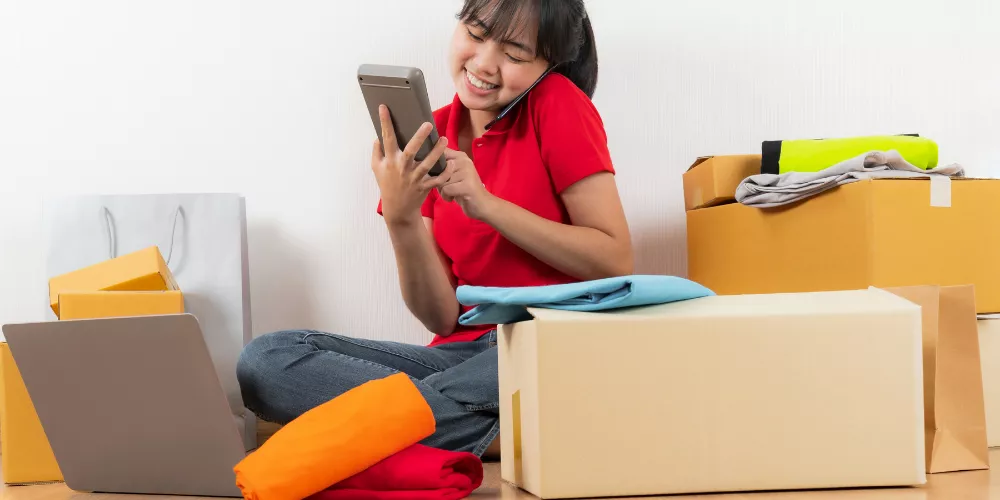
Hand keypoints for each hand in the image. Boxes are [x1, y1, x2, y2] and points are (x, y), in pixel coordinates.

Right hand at [371, 105, 449, 225]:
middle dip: (419, 137)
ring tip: (444, 140)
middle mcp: (401, 168)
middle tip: (428, 124)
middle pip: (410, 151)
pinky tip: (452, 163)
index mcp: (390, 161)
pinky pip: (437, 179)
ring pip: (427, 164)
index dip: (384, 122)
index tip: (384, 107)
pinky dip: (445, 173)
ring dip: (437, 152)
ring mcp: (414, 178)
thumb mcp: (377, 169)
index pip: (386, 138)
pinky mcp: (424, 187)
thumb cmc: (387, 185)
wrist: (398, 209)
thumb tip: (378, 137)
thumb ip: (376, 152)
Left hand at [438, 149, 497, 221]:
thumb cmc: (463, 190)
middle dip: (438, 181)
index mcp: (460, 156)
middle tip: (447, 187)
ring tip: (452, 193)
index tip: (435, 173)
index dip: (432, 163)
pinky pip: (446, 190)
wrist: (483, 205)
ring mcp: (467, 172)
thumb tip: (423, 162)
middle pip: (438, 169)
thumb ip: (441, 167)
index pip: (439, 152)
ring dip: (442, 191)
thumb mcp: (453, 175)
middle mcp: (464, 161)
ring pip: (441, 181)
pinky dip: (446, 197)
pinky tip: (453, 198)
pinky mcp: (467, 185)